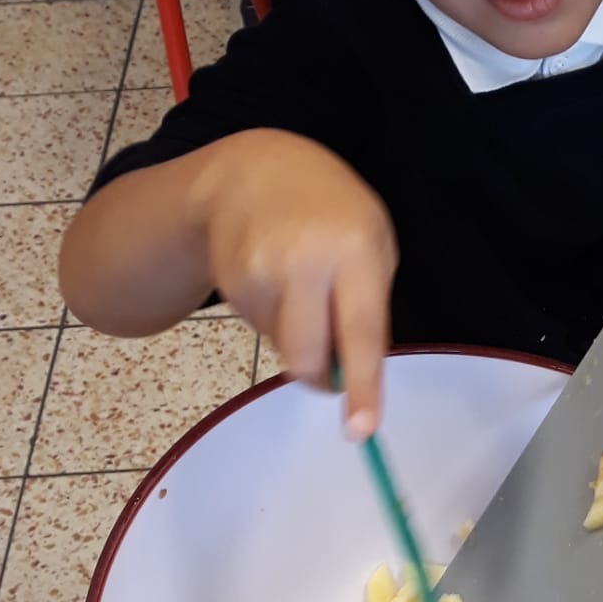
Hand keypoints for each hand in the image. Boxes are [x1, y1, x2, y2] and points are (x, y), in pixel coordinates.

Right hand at [194, 129, 396, 437]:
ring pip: (284, 348)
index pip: (360, 331)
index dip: (364, 385)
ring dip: (300, 338)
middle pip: (309, 356)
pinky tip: (276, 279)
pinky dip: (275, 319)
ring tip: (303, 287)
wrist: (251, 172)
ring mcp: (260, 274)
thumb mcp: (372, 238)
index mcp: (354, 249)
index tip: (361, 429)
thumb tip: (356, 373)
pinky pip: (262, 330)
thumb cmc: (331, 208)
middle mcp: (303, 262)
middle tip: (334, 374)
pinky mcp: (231, 286)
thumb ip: (369, 302)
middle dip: (323, 378)